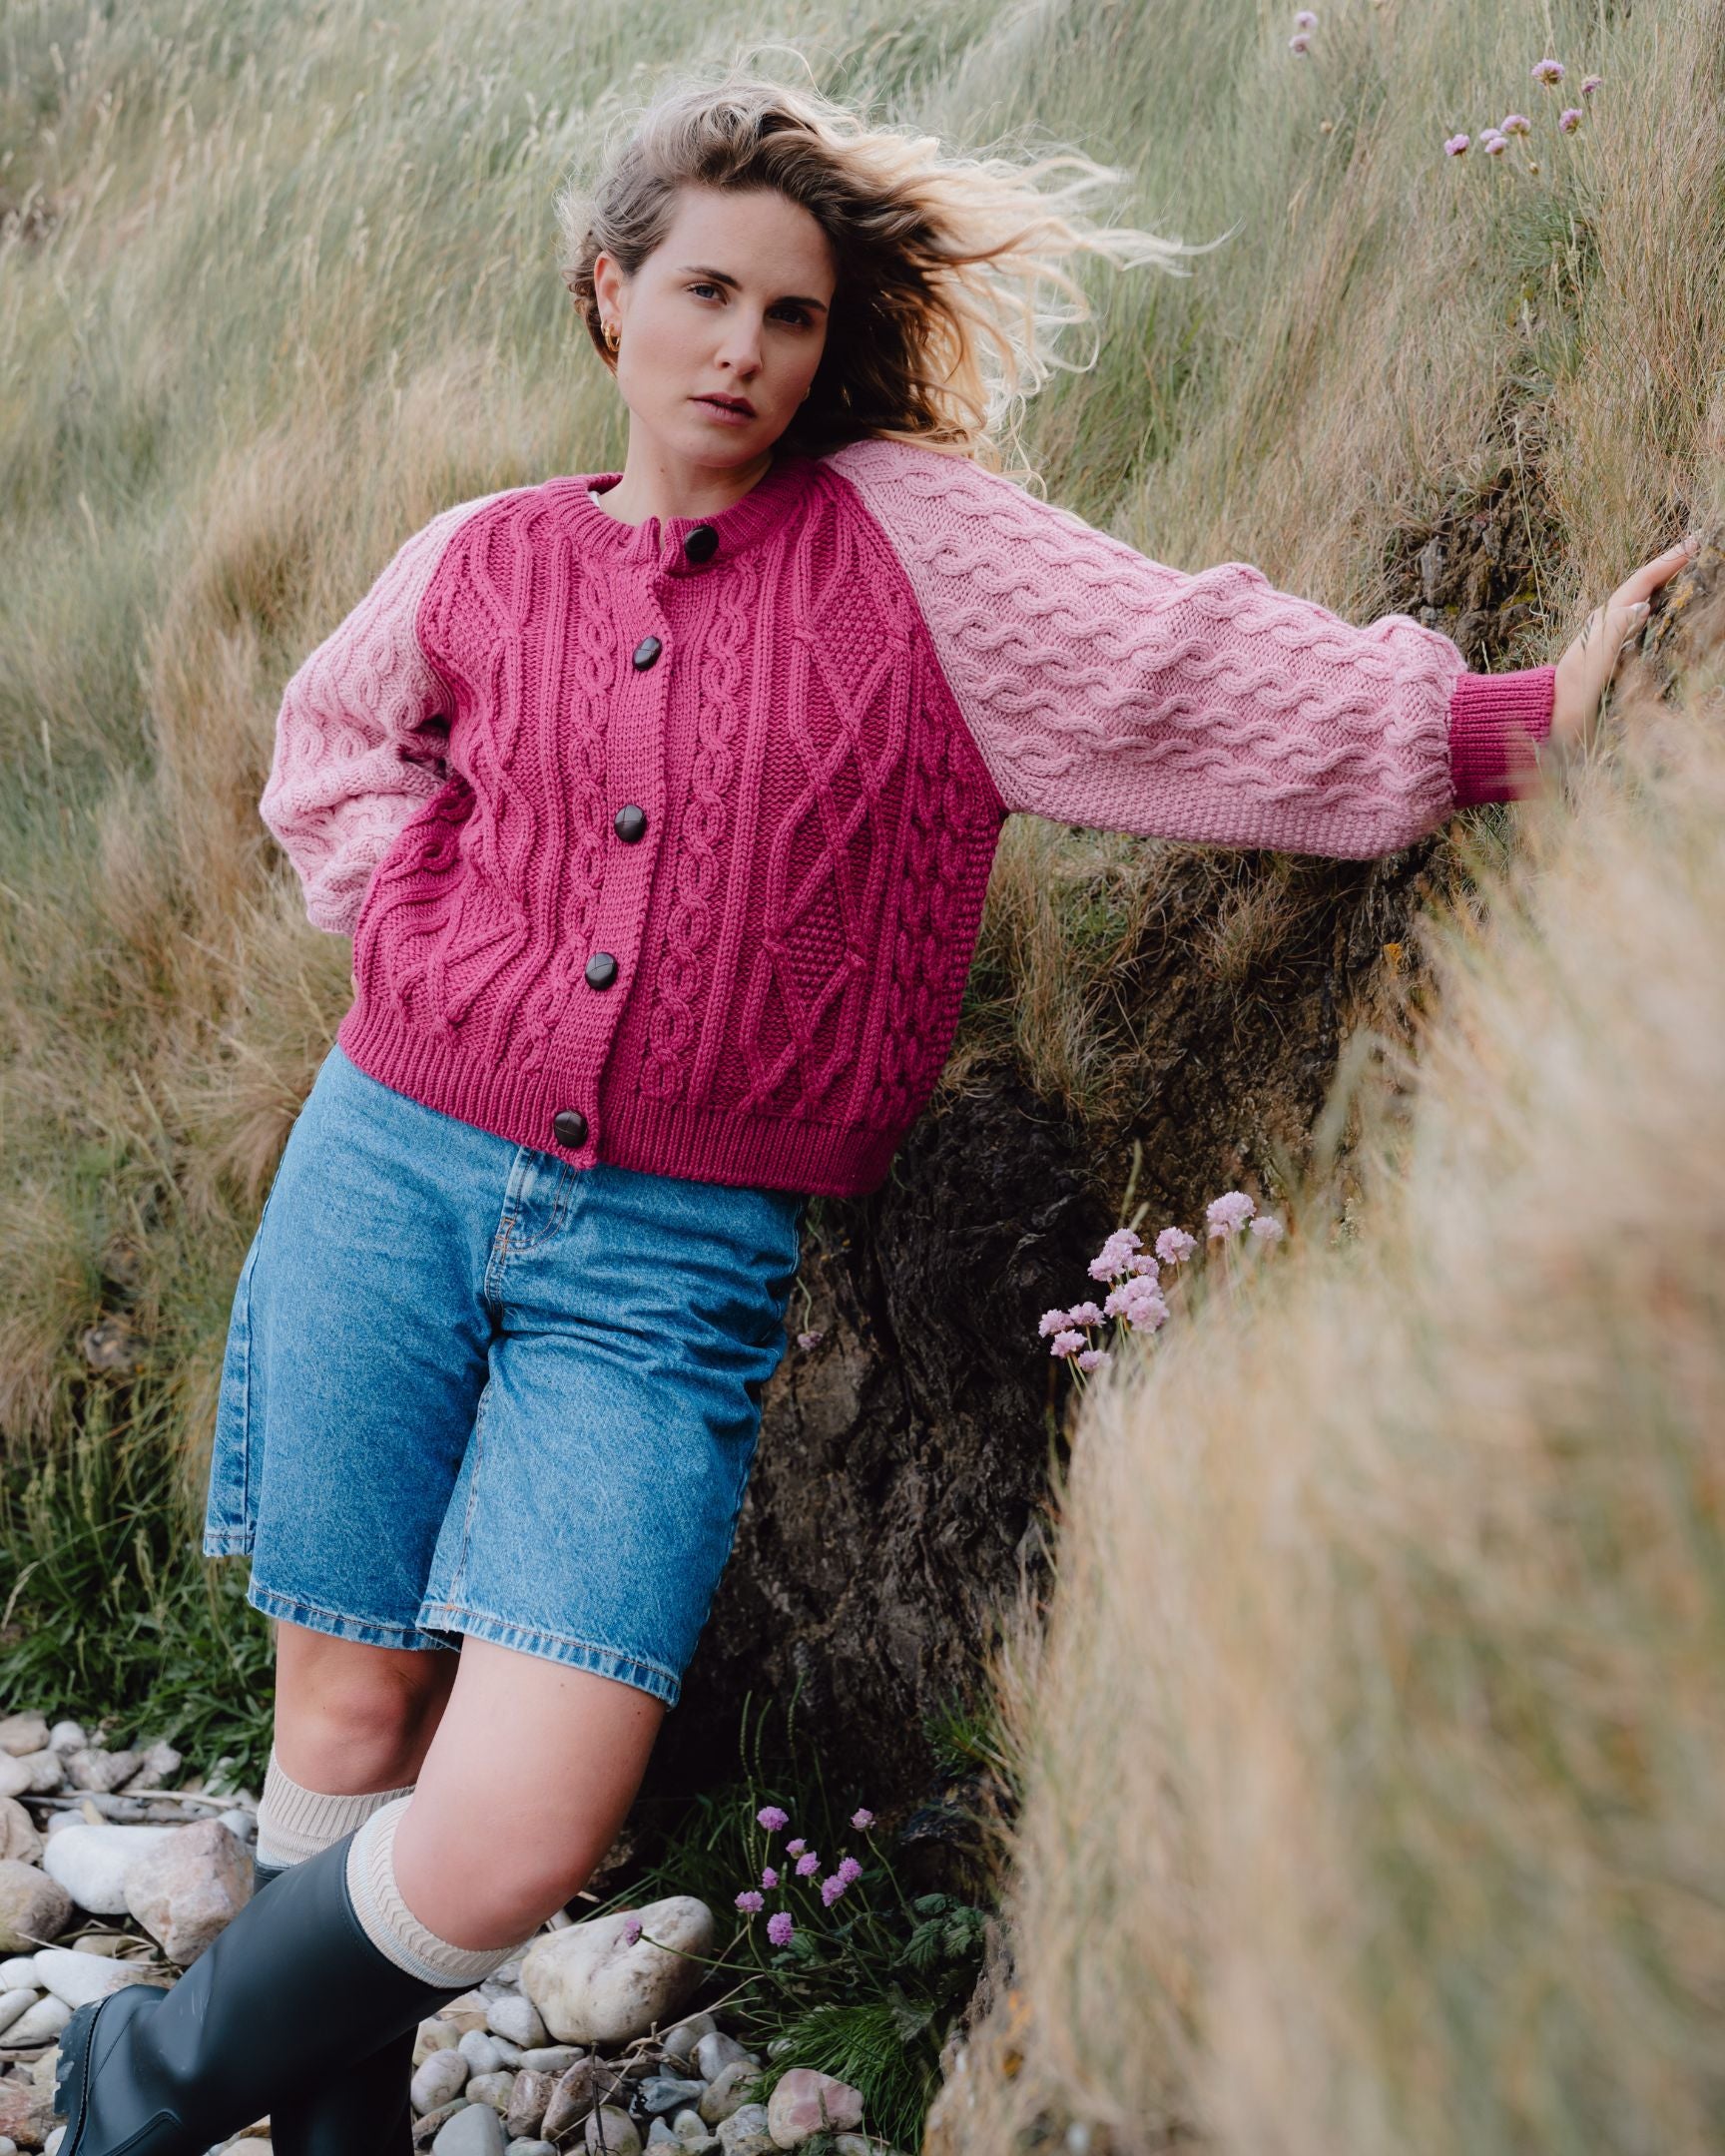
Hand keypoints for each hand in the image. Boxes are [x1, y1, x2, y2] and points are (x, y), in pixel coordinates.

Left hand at [1551, 531, 1703, 750]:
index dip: (1667, 562)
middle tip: (1697, 546)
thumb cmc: (1572, 695)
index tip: (1694, 543)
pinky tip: (1669, 606)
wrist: (1550, 717)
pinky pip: (1639, 618)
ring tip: (1689, 567)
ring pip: (1641, 598)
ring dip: (1664, 582)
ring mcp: (1608, 634)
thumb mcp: (1593, 664)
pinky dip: (1658, 604)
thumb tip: (1641, 604)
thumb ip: (1613, 632)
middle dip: (1668, 565)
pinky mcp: (1612, 649)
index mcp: (1604, 620)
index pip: (1640, 583)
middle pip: (1641, 585)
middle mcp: (1605, 622)